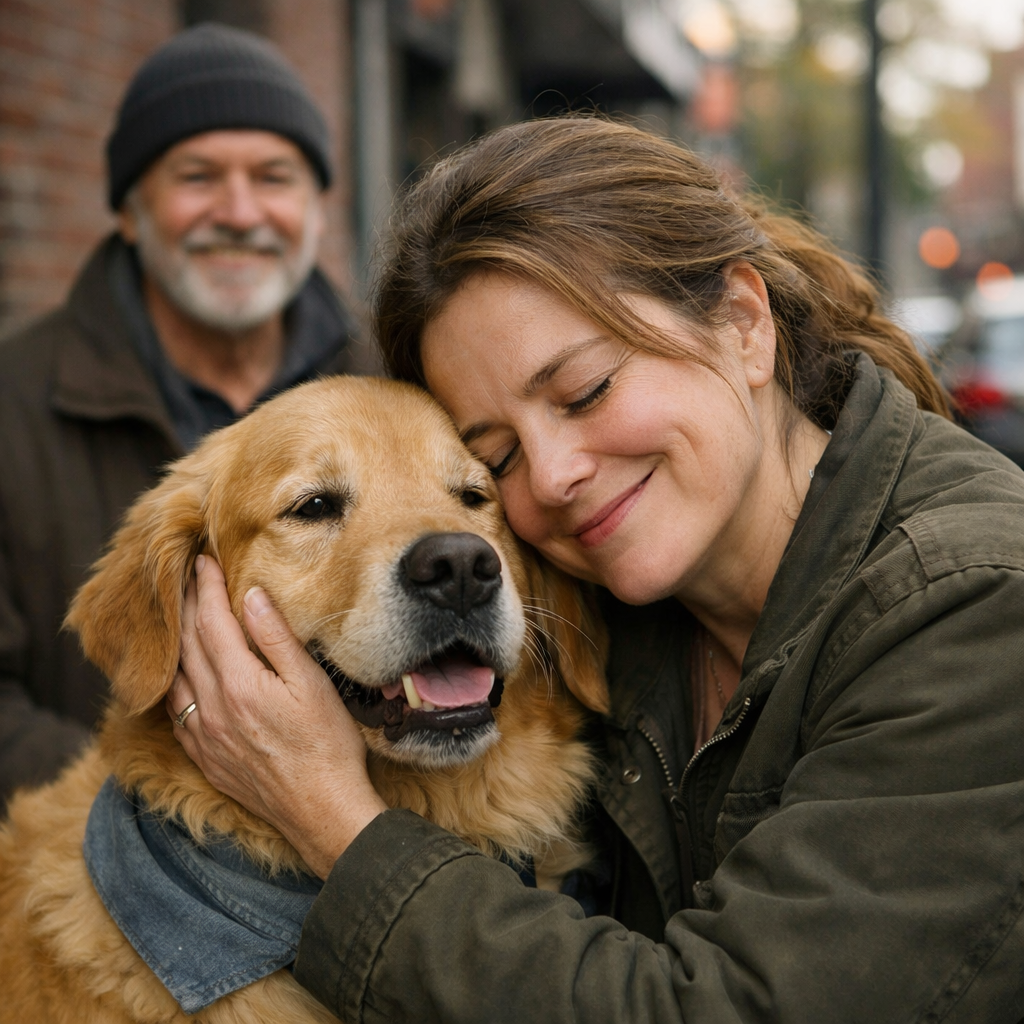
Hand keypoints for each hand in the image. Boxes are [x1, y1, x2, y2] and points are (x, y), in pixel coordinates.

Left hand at [166, 555, 385, 878]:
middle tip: (185, 575)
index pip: (211, 622)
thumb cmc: (327, 746)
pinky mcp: (204, 756)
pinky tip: (182, 673)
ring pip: (174, 676)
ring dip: (175, 640)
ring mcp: (202, 735)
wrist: (321, 812)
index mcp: (238, 684)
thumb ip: (276, 639)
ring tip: (180, 615)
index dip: (206, 587)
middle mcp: (210, 708)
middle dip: (185, 605)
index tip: (204, 559)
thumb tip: (251, 596)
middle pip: (186, 644)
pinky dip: (173, 680)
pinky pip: (174, 709)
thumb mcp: (312, 684)